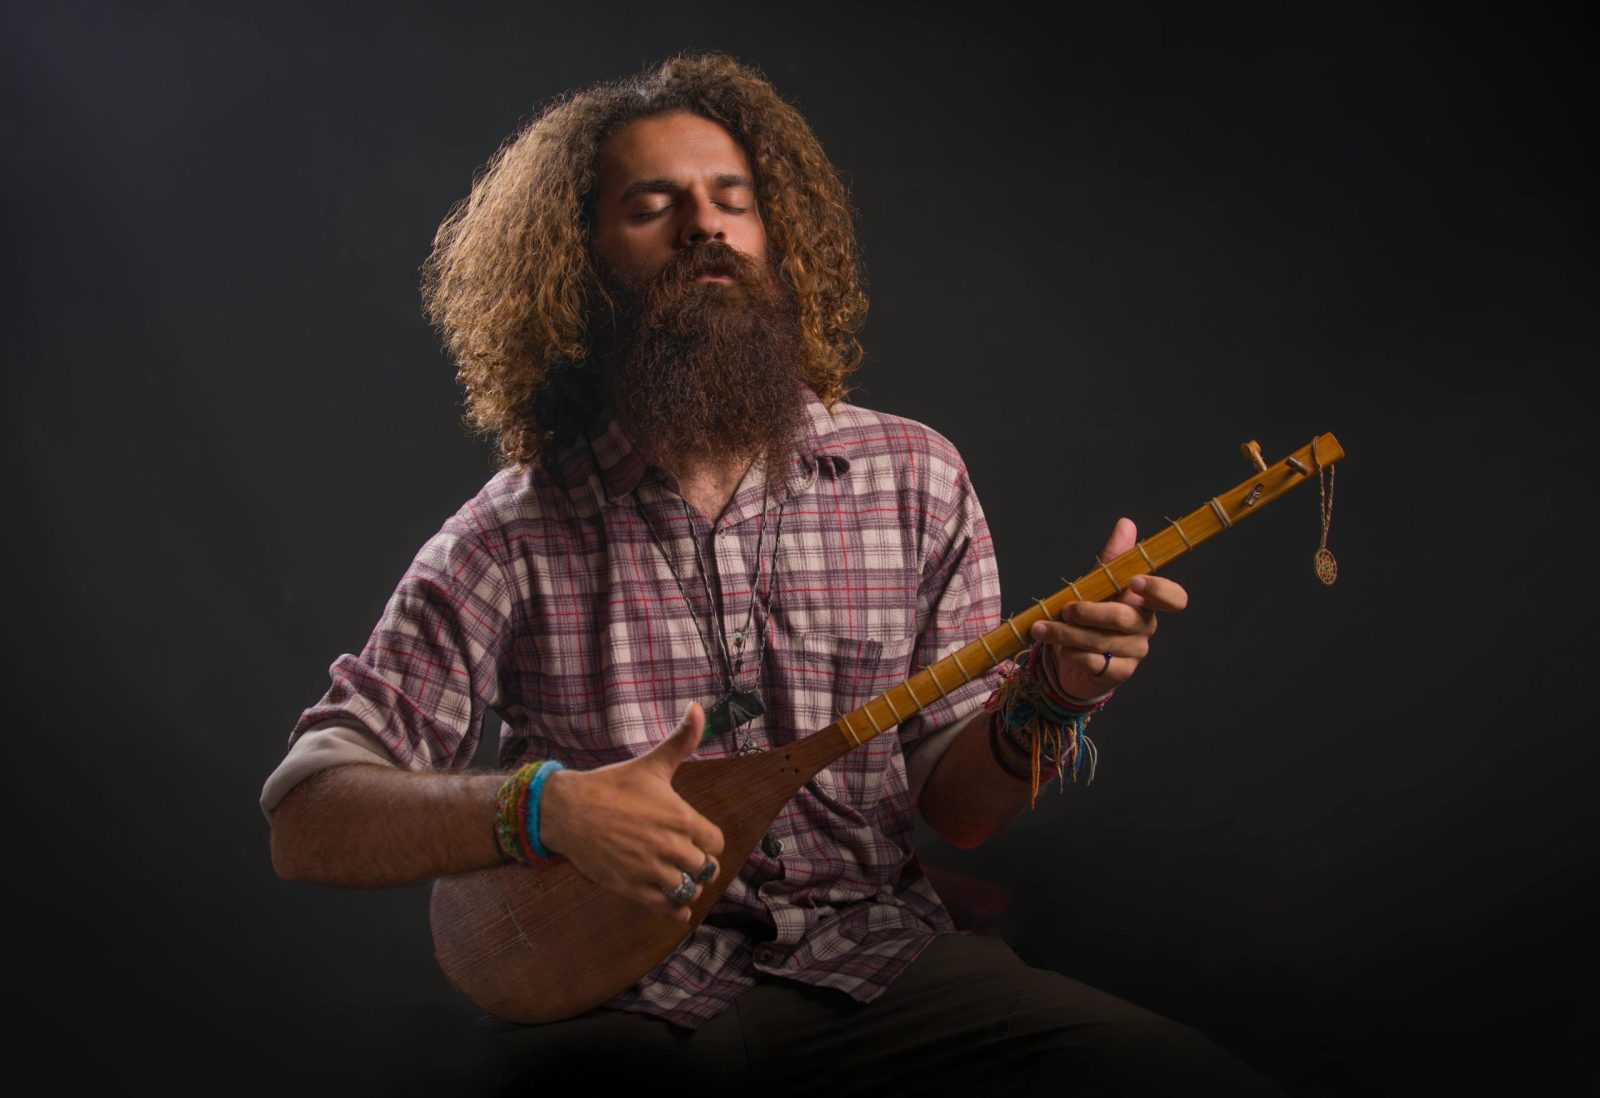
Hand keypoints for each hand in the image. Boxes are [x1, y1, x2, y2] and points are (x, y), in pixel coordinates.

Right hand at [537, 703, 724, 921]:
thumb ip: (681, 740)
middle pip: (706, 868)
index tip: (697, 839)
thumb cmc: (611, 786)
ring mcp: (650, 870)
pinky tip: (676, 904)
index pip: (716, 842)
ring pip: (688, 889)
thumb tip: (698, 708)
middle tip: (688, 860)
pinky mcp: (631, 888)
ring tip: (679, 878)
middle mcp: (670, 846)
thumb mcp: (651, 763)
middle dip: (699, 865)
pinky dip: (676, 910)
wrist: (568, 810)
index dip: (709, 842)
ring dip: (688, 885)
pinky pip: (667, 908)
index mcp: (680, 817)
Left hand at [1028, 518, 1188, 697]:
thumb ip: (1112, 558)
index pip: (1174, 598)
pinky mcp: (1118, 673)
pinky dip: (1071, 654)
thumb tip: (1126, 524)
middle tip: (1065, 609)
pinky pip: (1093, 663)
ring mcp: (1134, 652)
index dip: (1159, 590)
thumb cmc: (1090, 616)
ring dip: (1066, 634)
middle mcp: (1145, 627)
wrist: (1074, 658)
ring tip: (1041, 628)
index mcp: (1146, 602)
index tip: (1135, 581)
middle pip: (1124, 618)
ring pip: (1102, 642)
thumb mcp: (1097, 584)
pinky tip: (1058, 649)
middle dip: (1089, 612)